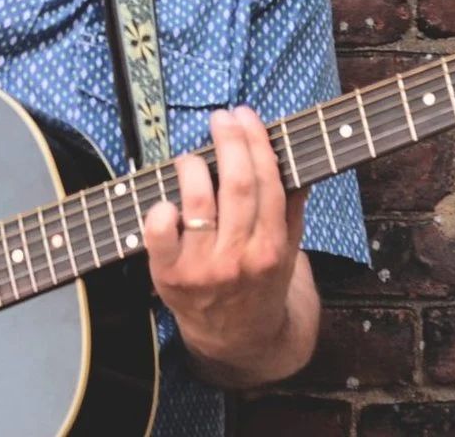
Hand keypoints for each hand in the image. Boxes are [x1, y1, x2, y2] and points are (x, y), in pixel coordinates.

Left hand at [143, 107, 313, 385]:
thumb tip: (297, 158)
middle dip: (228, 141)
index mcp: (274, 247)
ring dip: (192, 167)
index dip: (255, 142)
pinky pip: (158, 235)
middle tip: (220, 117)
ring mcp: (205, 268)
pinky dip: (158, 210)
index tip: (245, 115)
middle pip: (236, 185)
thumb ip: (290, 206)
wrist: (240, 340)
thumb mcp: (287, 250)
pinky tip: (164, 199)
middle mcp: (241, 257)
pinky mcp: (169, 277)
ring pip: (198, 202)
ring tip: (190, 158)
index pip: (268, 182)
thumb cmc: (262, 283)